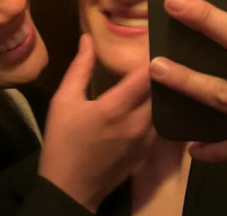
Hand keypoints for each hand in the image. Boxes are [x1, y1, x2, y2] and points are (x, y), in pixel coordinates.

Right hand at [39, 34, 155, 211]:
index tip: (153, 38)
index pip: (146, 73)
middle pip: (161, 89)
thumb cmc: (62, 142)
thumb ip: (80, 68)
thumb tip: (88, 38)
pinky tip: (154, 101)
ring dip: (161, 91)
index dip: (152, 53)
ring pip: (163, 107)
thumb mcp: (63, 101)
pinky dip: (159, 110)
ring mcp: (146, 140)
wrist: (69, 189)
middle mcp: (138, 123)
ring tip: (160, 74)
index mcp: (116, 107)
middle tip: (159, 53)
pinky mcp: (148, 152)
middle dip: (160, 71)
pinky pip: (161, 124)